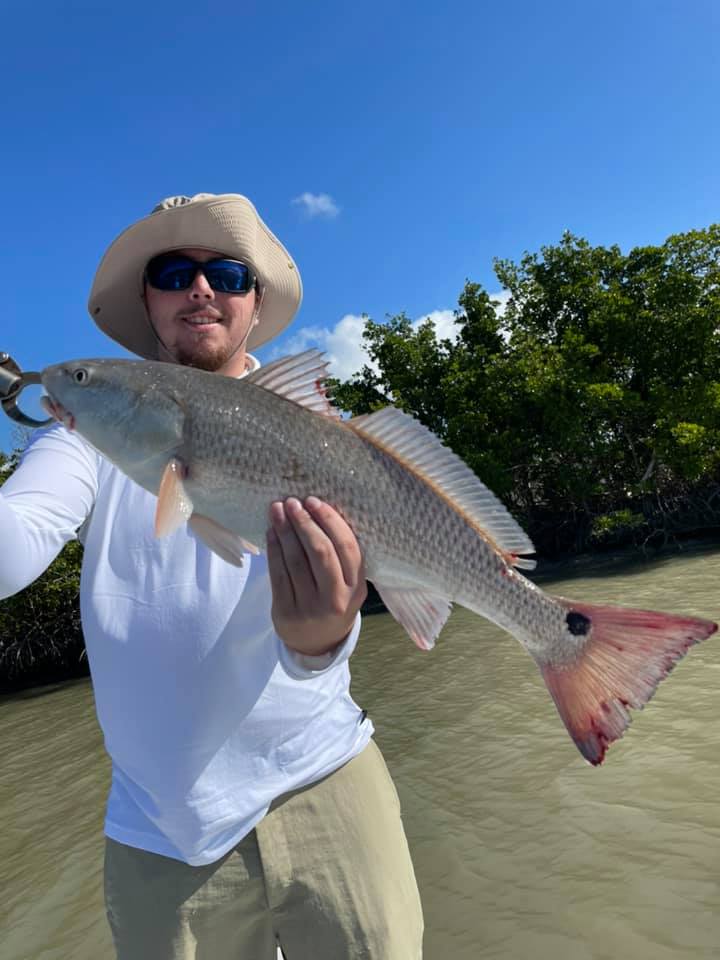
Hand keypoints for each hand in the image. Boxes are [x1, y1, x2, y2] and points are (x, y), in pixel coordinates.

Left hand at [266, 496, 366, 657]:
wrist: (316, 643)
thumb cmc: (332, 601)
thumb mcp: (347, 584)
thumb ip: (340, 556)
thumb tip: (319, 509)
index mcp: (357, 587)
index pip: (346, 547)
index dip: (330, 521)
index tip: (315, 501)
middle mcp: (337, 599)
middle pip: (321, 552)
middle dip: (305, 523)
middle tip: (293, 502)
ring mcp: (311, 608)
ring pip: (296, 561)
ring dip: (286, 531)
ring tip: (278, 510)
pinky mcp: (287, 612)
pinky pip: (278, 574)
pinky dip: (274, 549)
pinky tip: (271, 533)